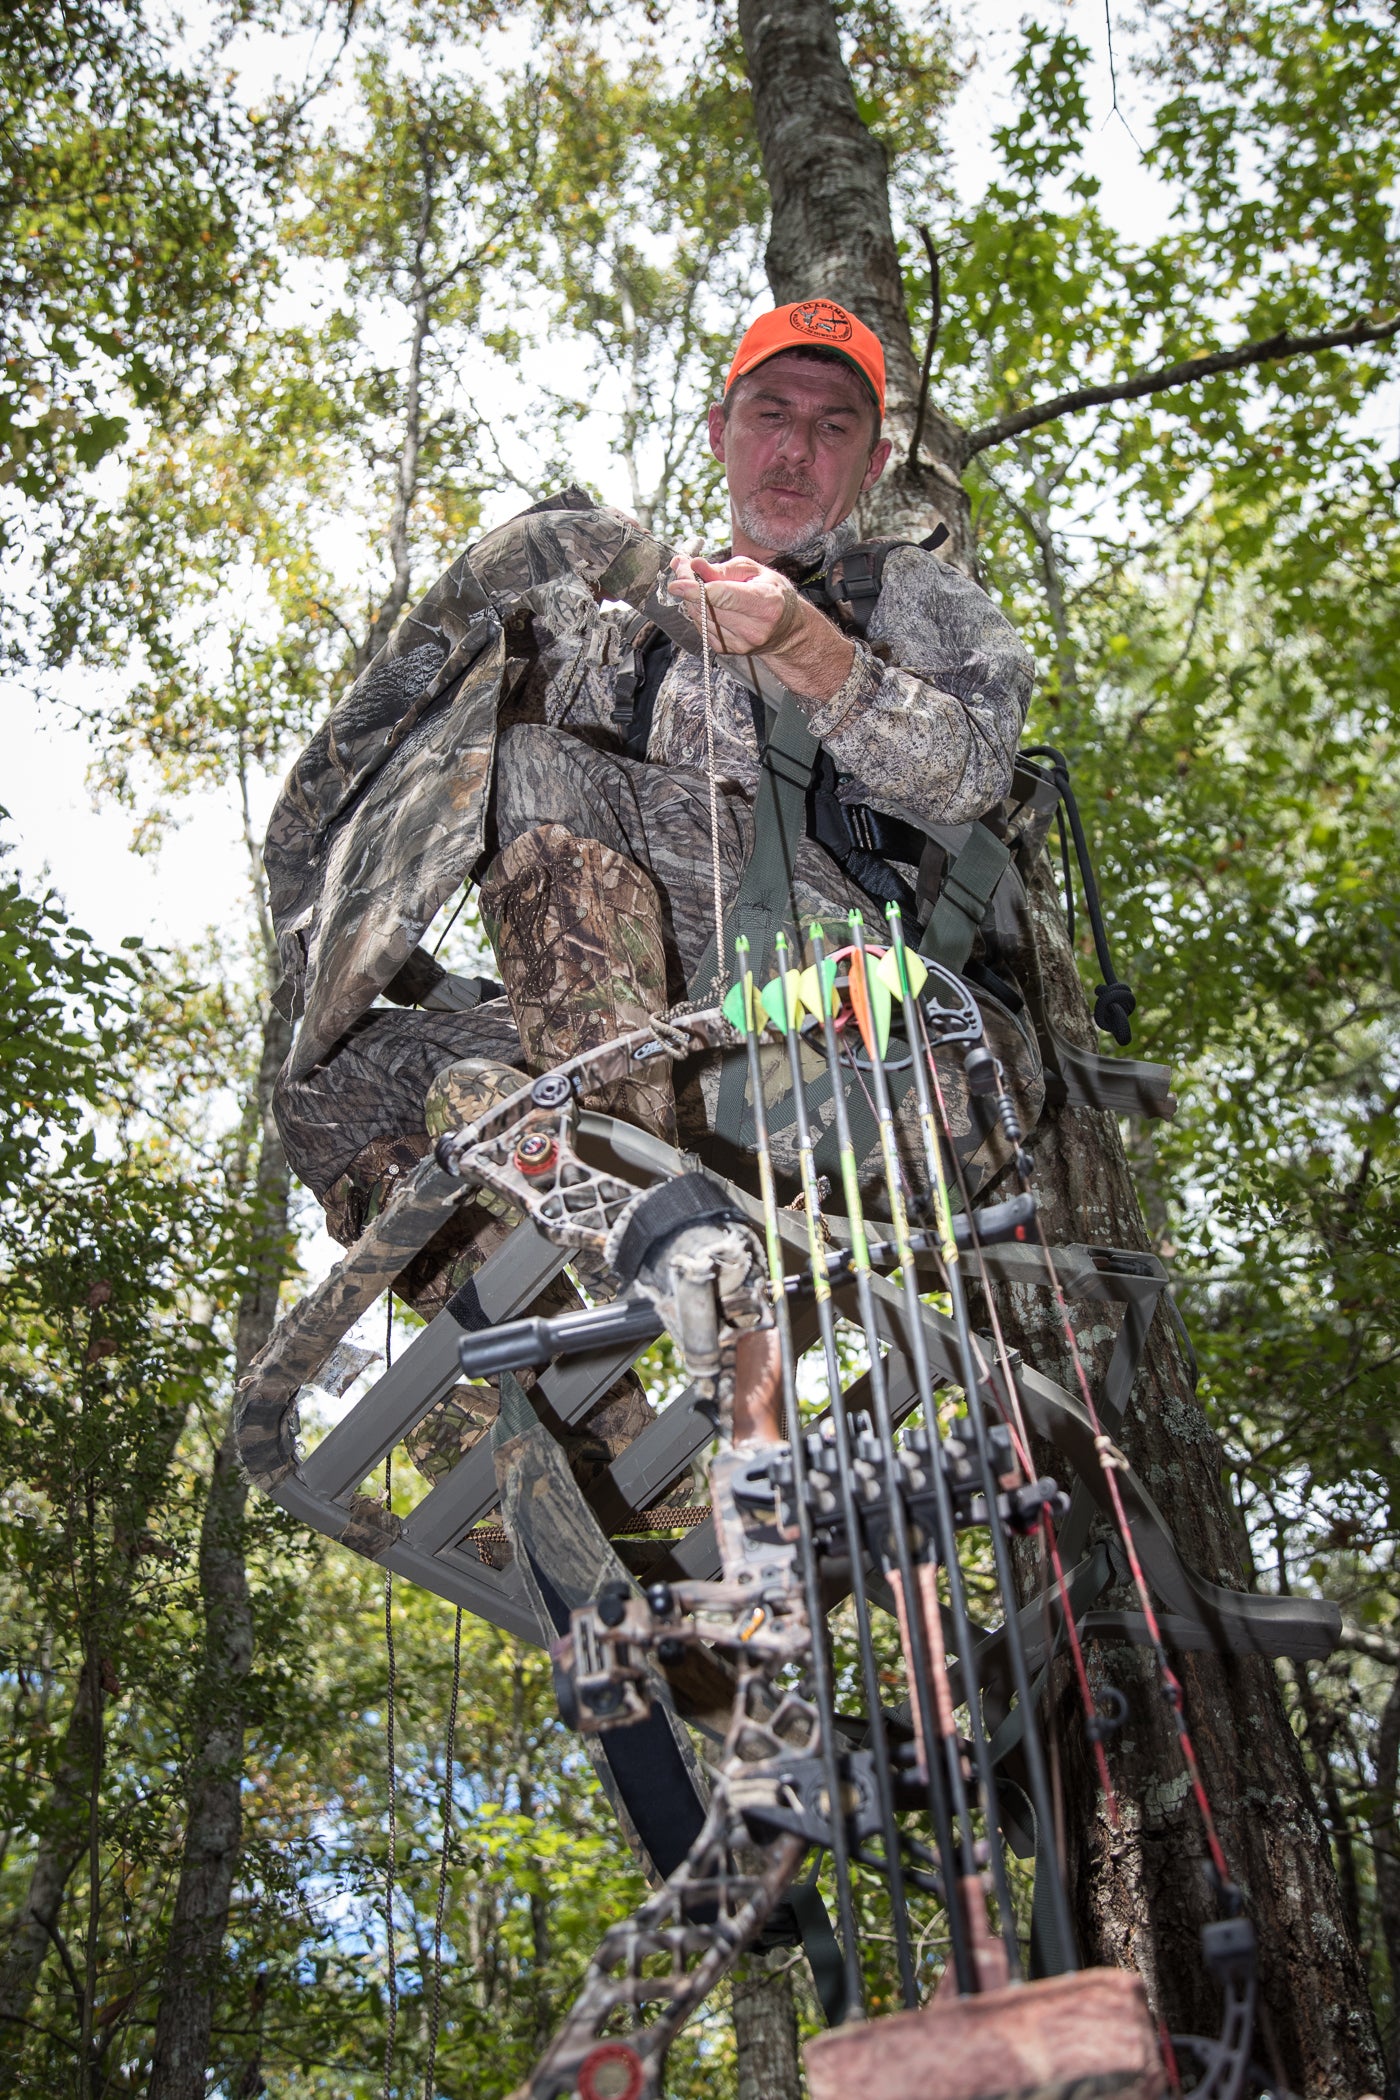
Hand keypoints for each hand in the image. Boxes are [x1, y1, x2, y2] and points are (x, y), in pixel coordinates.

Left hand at [667, 553, 803, 656]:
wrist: (787, 629)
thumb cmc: (772, 594)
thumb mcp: (755, 571)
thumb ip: (724, 568)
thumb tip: (694, 565)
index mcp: (765, 603)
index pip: (723, 596)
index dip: (696, 589)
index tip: (676, 583)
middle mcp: (753, 628)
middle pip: (708, 607)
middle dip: (689, 587)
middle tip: (683, 569)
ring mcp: (740, 643)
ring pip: (701, 618)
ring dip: (693, 599)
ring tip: (699, 585)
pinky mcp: (727, 650)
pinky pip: (702, 628)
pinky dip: (700, 613)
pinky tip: (711, 605)